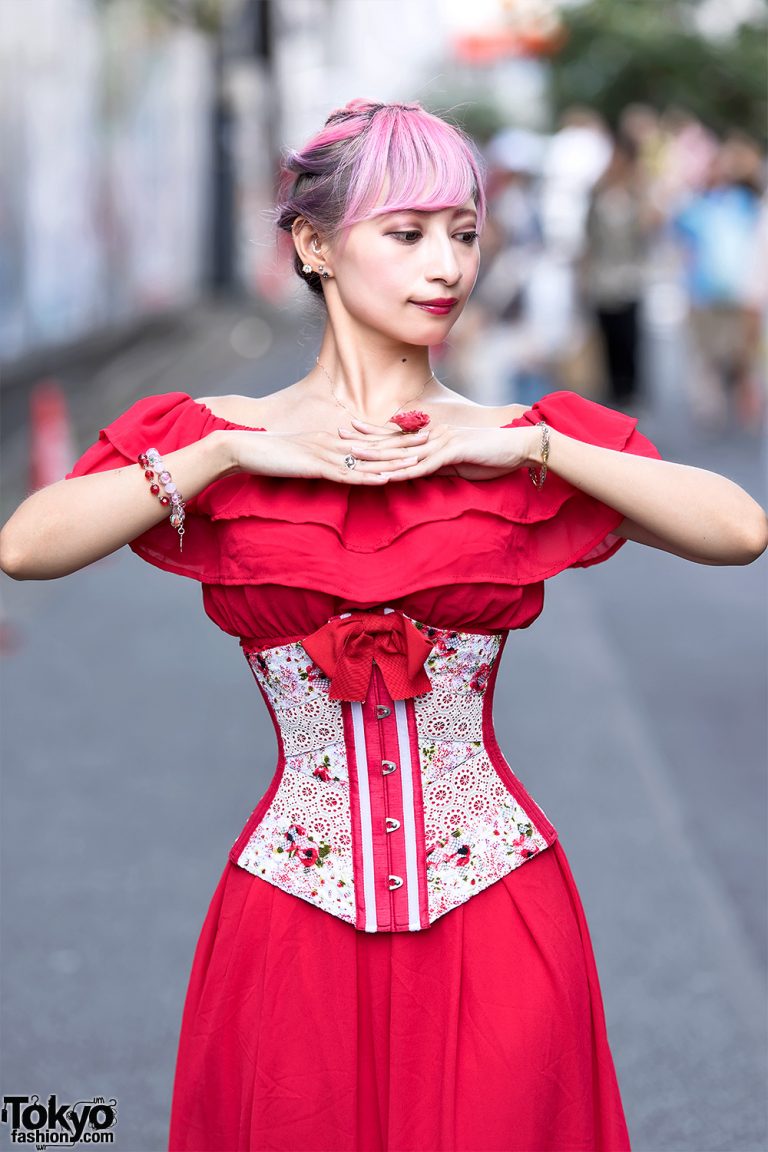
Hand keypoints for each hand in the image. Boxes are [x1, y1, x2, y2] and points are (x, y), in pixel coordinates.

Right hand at [229, 423, 433, 483]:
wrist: (243, 448)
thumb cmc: (269, 453)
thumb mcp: (301, 453)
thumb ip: (321, 456)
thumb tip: (336, 463)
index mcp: (333, 436)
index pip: (371, 436)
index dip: (396, 435)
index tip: (420, 433)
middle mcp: (334, 441)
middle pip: (377, 443)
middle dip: (406, 444)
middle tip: (434, 440)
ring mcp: (326, 453)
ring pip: (368, 458)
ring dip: (394, 461)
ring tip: (420, 461)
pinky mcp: (316, 467)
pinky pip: (347, 474)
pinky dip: (368, 477)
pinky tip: (386, 479)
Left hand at [339, 416, 536, 480]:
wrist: (519, 447)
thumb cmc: (491, 456)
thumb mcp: (458, 463)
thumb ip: (437, 466)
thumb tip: (419, 473)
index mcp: (433, 434)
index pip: (396, 434)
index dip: (371, 432)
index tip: (348, 430)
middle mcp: (433, 434)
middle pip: (392, 440)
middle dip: (364, 440)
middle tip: (337, 436)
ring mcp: (442, 441)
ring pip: (403, 452)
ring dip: (378, 457)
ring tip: (353, 458)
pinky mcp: (453, 452)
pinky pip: (424, 465)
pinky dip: (405, 471)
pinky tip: (388, 476)